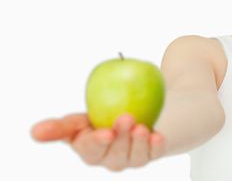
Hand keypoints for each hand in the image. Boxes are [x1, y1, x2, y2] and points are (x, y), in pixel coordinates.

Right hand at [31, 113, 165, 170]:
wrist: (138, 111)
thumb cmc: (102, 114)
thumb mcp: (83, 117)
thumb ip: (63, 126)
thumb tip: (34, 132)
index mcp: (89, 149)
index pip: (89, 149)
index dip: (96, 143)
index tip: (104, 133)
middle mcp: (109, 159)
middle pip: (113, 154)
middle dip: (120, 139)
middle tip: (126, 118)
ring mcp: (131, 160)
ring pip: (134, 156)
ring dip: (138, 142)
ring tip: (141, 126)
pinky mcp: (151, 155)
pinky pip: (155, 153)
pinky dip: (156, 145)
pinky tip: (157, 135)